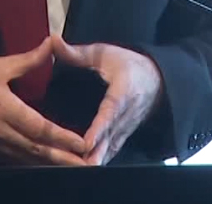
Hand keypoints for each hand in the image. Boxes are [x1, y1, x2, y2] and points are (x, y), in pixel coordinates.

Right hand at [0, 37, 89, 165]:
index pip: (40, 128)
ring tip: (78, 170)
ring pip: (32, 161)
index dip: (63, 137)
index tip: (84, 142)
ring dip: (55, 166)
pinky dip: (38, 166)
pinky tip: (51, 167)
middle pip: (40, 151)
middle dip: (66, 160)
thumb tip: (52, 44)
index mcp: (6, 109)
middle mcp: (4, 133)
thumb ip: (27, 60)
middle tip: (90, 166)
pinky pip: (20, 162)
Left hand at [51, 34, 163, 165]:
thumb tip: (52, 41)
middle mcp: (128, 113)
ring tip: (80, 170)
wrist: (158, 78)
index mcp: (123, 91)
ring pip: (112, 147)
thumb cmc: (128, 64)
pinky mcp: (126, 133)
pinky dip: (101, 159)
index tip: (86, 142)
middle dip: (96, 153)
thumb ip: (76, 53)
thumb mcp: (104, 53)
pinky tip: (86, 168)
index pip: (110, 112)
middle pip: (111, 136)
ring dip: (98, 159)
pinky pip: (113, 149)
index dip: (99, 128)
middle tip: (80, 166)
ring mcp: (128, 126)